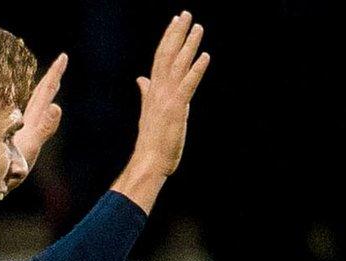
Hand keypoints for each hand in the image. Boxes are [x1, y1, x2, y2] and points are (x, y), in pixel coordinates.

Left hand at [9, 54, 67, 188]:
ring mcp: (21, 135)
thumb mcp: (29, 148)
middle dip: (52, 77)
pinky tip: (38, 111)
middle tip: (63, 60)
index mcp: (29, 122)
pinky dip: (38, 111)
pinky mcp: (18, 146)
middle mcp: (25, 125)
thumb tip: (57, 106)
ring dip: (44, 93)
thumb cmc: (5, 171)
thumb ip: (44, 128)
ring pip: (35, 106)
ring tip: (52, 81)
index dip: (54, 75)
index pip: (44, 92)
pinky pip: (31, 121)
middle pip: (41, 95)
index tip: (63, 57)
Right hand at [113, 13, 209, 209]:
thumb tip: (141, 78)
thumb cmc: (152, 141)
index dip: (168, 38)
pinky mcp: (177, 108)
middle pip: (168, 54)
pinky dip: (196, 70)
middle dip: (177, 33)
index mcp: (154, 90)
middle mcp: (159, 90)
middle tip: (186, 14)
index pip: (160, 57)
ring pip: (178, 65)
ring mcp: (167, 98)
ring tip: (198, 28)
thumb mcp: (149, 111)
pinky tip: (204, 57)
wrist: (148, 161)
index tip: (175, 22)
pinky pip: (188, 85)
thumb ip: (146, 92)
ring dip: (189, 45)